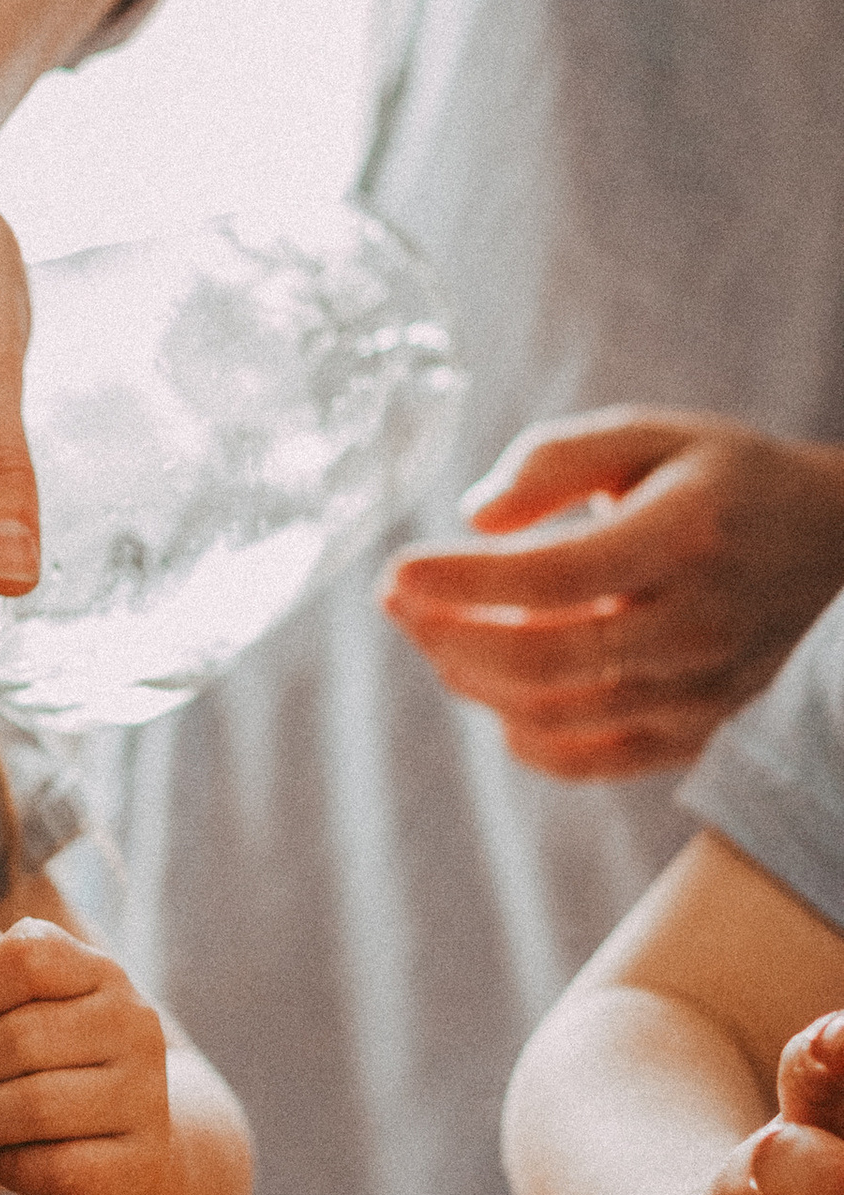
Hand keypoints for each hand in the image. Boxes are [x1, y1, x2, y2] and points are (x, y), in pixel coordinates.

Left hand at [0, 918, 176, 1194]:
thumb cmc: (54, 1075)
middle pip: (21, 1038)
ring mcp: (145, 1098)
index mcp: (100, 974)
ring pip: (35, 1107)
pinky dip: (5, 1168)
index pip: (28, 957)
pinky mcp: (139, 1166)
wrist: (132, 1154)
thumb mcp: (9, 1022)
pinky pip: (54, 1169)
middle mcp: (134, 1026)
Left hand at [383, 413, 843, 779]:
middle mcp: (697, 626)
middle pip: (542, 661)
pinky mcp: (697, 734)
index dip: (460, 582)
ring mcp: (700, 692)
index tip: (395, 571)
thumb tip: (476, 515)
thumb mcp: (653, 436)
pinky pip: (589, 758)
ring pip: (555, 714)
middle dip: (447, 636)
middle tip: (397, 602)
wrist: (840, 552)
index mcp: (687, 539)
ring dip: (471, 679)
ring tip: (432, 633)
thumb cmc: (729, 482)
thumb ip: (559, 460)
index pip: (551, 578)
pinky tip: (492, 692)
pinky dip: (523, 735)